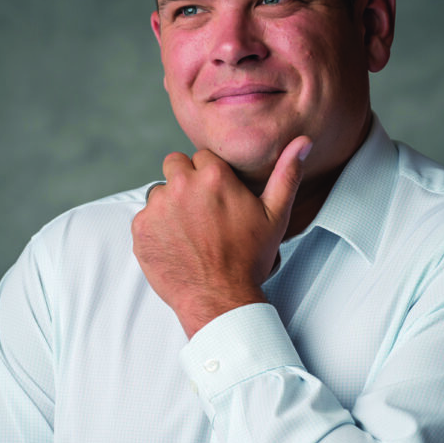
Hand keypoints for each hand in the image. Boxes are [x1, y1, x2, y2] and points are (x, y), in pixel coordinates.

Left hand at [131, 136, 311, 337]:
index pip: (203, 157)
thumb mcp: (275, 215)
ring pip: (160, 191)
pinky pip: (145, 216)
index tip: (218, 196)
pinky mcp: (140, 229)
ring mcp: (158, 207)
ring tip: (190, 230)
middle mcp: (182, 185)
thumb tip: (302, 143)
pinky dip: (156, 227)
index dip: (211, 176)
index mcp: (214, 175)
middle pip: (176, 165)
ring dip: (170, 204)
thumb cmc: (248, 259)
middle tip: (202, 210)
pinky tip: (176, 243)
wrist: (219, 299)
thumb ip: (286, 174)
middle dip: (187, 181)